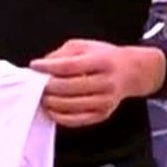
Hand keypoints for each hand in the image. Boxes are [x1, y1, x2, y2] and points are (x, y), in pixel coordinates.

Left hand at [29, 39, 157, 128]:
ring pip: (71, 106)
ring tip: (42, 96)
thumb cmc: (104, 58)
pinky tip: (52, 109)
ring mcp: (106, 101)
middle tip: (36, 83)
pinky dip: (60, 116)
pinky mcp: (103, 114)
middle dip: (48, 86)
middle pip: (69, 87)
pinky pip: (77, 120)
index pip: (70, 66)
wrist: (131, 72)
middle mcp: (107, 82)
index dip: (49, 67)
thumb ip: (62, 54)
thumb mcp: (84, 46)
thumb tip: (42, 66)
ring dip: (52, 102)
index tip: (35, 66)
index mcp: (102, 61)